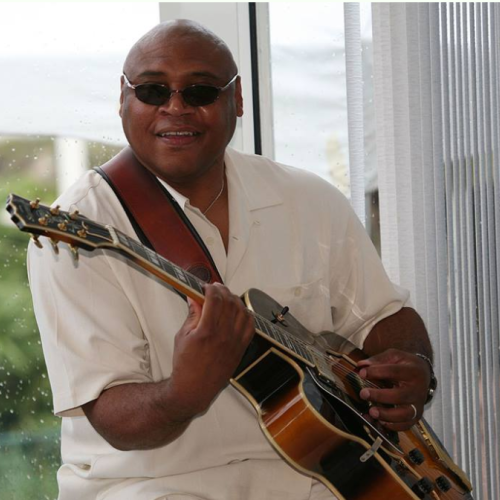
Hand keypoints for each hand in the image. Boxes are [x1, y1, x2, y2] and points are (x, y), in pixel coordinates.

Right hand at [168, 283, 254, 418]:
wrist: (194, 389)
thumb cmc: (185, 364)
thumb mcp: (182, 336)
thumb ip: (192, 314)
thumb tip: (194, 296)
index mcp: (206, 332)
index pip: (215, 300)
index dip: (211, 289)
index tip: (206, 287)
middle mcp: (223, 336)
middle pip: (229, 302)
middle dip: (222, 291)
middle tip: (215, 289)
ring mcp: (235, 342)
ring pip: (242, 311)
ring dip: (234, 300)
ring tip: (225, 298)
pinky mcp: (241, 348)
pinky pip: (250, 325)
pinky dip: (246, 314)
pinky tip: (238, 311)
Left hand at [357, 348, 430, 430]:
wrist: (423, 374)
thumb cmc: (405, 365)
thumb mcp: (394, 356)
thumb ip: (377, 360)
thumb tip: (361, 365)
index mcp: (412, 371)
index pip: (393, 371)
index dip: (377, 372)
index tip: (362, 373)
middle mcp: (417, 389)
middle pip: (400, 396)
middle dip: (380, 396)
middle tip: (363, 394)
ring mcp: (417, 404)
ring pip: (405, 414)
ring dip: (387, 415)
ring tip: (371, 411)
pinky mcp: (416, 416)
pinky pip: (406, 425)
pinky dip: (393, 426)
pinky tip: (379, 422)